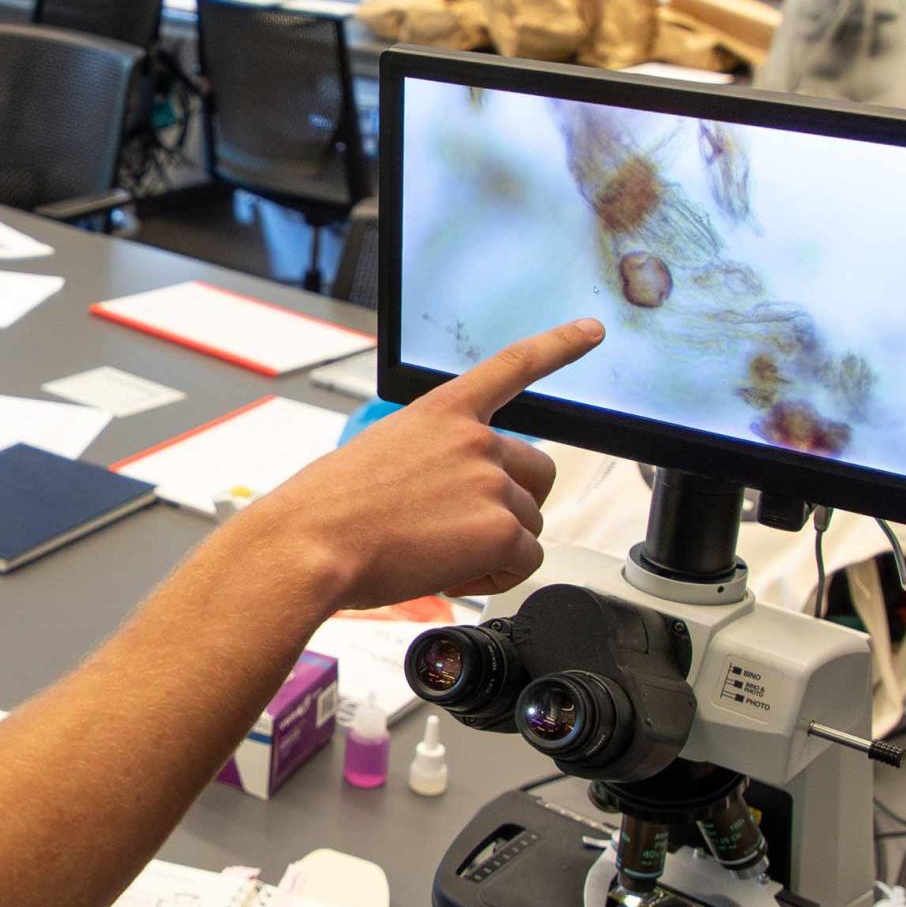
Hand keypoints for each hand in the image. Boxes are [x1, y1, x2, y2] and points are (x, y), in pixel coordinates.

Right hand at [217, 320, 602, 614]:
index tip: (593, 330)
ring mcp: (490, 480)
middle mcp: (474, 438)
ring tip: (435, 555)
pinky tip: (447, 574)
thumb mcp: (380, 456)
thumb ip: (432, 460)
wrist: (312, 542)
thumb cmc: (328, 510)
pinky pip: (524, 561)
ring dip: (493, 547)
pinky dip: (492, 576)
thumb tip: (453, 502)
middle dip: (512, 505)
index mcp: (442, 411)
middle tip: (463, 530)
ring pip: (528, 524)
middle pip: (538, 474)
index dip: (559, 345)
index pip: (513, 365)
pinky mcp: (499, 528)